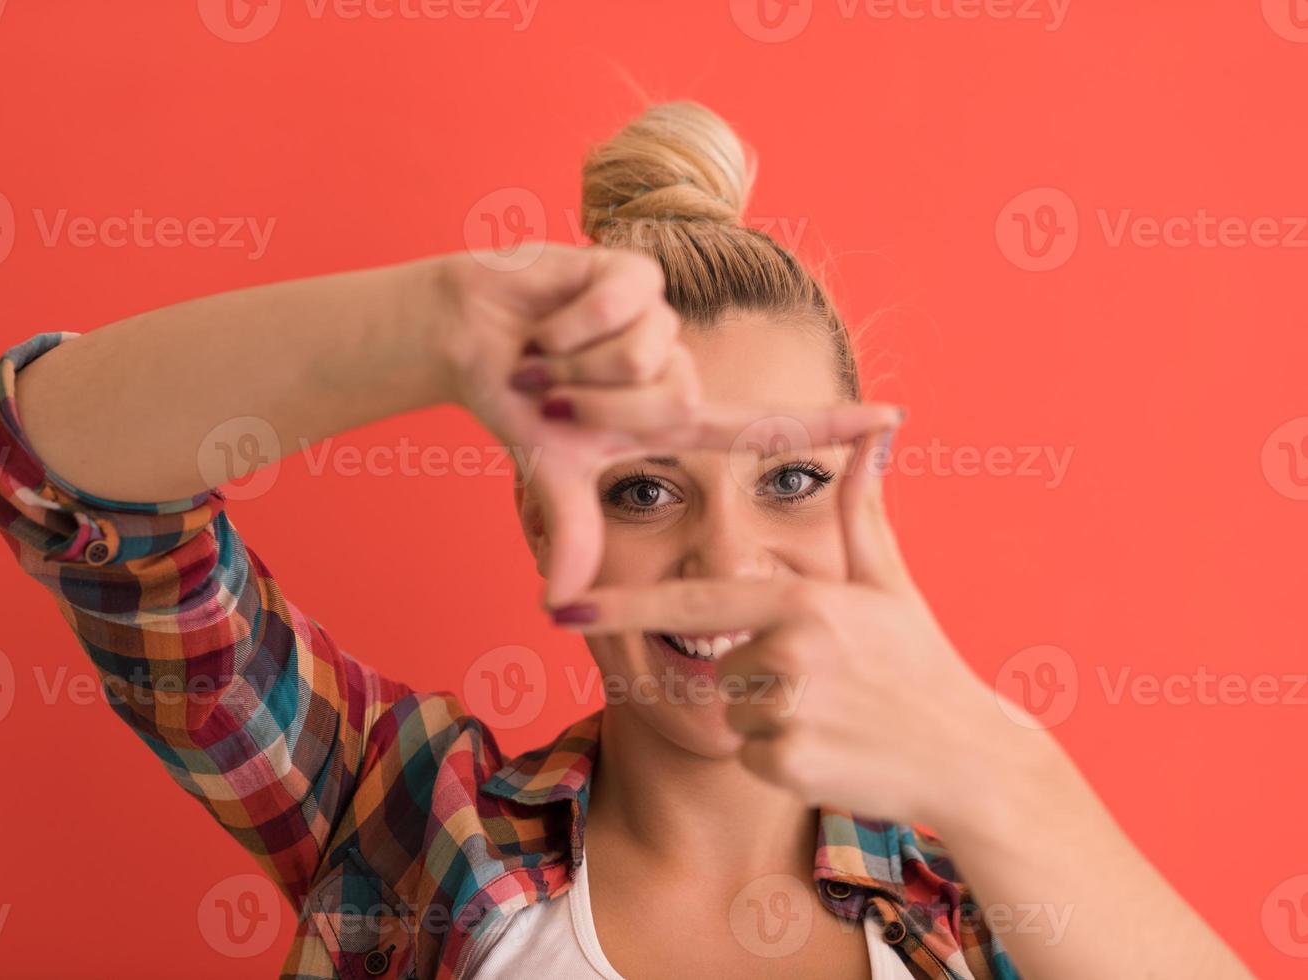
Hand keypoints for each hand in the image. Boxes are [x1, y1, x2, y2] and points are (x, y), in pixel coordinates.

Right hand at [436, 245, 893, 605]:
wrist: (470, 334)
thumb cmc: (519, 401)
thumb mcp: (552, 472)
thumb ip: (574, 530)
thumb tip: (557, 606)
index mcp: (672, 415)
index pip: (761, 424)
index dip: (828, 423)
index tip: (896, 419)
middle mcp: (678, 365)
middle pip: (670, 399)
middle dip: (594, 404)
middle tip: (551, 391)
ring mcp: (662, 315)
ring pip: (643, 352)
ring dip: (575, 363)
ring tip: (548, 352)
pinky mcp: (637, 268)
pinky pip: (616, 307)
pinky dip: (566, 323)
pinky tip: (548, 318)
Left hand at [547, 420, 1011, 829]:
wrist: (969, 756)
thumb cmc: (923, 663)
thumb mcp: (888, 583)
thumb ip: (861, 509)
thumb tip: (874, 433)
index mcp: (801, 602)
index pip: (691, 602)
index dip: (623, 606)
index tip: (561, 604)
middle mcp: (786, 652)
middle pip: (720, 665)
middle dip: (759, 675)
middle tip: (829, 685)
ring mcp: (785, 711)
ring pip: (732, 713)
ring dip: (769, 719)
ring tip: (835, 715)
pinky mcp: (785, 766)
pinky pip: (750, 756)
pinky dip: (782, 758)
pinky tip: (834, 751)